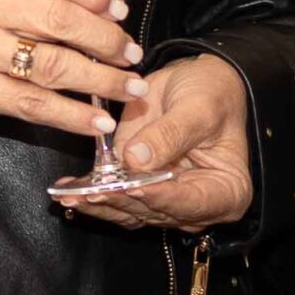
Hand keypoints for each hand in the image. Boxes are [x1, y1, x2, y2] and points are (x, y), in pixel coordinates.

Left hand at [58, 54, 253, 230]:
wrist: (197, 82)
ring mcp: (164, 198)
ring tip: (71, 196)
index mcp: (225, 192)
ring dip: (99, 204)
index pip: (190, 201)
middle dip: (121, 201)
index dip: (161, 197)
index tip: (135, 187)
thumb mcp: (198, 108)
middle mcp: (195, 204)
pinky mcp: (139, 188)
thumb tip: (137, 160)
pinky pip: (115, 198)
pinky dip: (92, 196)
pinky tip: (69, 192)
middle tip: (91, 194)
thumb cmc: (212, 94)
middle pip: (156, 211)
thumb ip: (171, 135)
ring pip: (130, 210)